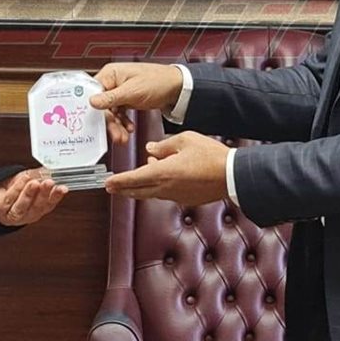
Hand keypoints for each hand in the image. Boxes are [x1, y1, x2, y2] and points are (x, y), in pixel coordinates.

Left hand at [0, 168, 67, 225]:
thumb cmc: (16, 189)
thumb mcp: (32, 180)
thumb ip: (42, 176)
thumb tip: (53, 168)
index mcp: (40, 208)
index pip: (50, 203)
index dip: (57, 196)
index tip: (63, 188)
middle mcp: (29, 213)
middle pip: (38, 206)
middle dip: (44, 194)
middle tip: (49, 183)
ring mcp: (16, 213)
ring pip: (23, 205)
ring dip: (30, 194)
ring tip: (35, 183)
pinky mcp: (2, 209)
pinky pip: (10, 198)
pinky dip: (18, 188)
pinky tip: (23, 180)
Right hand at [91, 63, 184, 144]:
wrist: (177, 87)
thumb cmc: (158, 81)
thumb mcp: (132, 91)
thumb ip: (111, 97)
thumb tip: (92, 101)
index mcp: (111, 73)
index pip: (93, 92)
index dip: (92, 108)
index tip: (95, 122)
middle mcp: (113, 81)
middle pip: (102, 105)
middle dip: (109, 121)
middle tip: (115, 134)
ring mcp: (120, 91)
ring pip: (111, 112)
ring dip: (116, 125)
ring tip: (122, 137)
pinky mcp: (127, 99)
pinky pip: (120, 113)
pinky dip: (123, 122)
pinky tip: (128, 128)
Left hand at [104, 132, 229, 205]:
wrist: (232, 175)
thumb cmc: (211, 156)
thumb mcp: (185, 140)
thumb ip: (164, 146)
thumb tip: (150, 150)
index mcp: (164, 172)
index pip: (134, 178)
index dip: (119, 181)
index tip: (107, 183)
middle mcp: (167, 187)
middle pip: (138, 191)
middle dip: (123, 189)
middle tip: (111, 188)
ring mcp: (176, 196)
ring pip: (151, 193)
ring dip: (141, 187)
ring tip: (136, 178)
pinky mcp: (186, 199)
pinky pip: (165, 194)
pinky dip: (157, 187)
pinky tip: (160, 179)